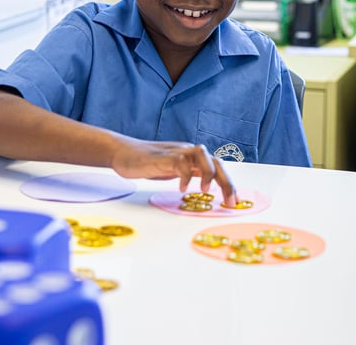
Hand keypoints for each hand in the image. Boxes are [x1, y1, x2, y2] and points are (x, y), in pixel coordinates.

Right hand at [111, 140, 236, 206]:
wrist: (122, 152)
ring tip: (204, 191)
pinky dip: (183, 175)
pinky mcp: (162, 156)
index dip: (228, 184)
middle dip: (226, 182)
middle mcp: (187, 152)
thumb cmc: (147, 163)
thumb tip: (204, 190)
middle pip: (216, 161)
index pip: (218, 167)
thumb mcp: (172, 171)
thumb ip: (187, 175)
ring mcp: (175, 152)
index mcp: (192, 158)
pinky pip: (179, 161)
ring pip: (202, 154)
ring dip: (208, 173)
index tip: (233, 203)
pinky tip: (180, 188)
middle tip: (230, 201)